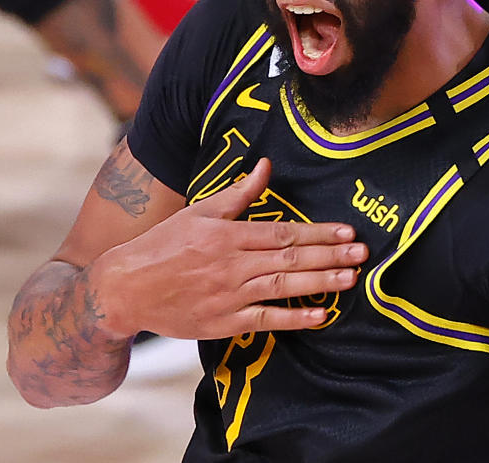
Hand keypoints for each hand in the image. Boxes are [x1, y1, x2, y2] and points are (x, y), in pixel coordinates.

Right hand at [89, 158, 367, 339]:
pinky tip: (320, 315)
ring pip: (283, 287)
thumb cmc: (164, 244)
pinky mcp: (223, 323)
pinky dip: (293, 318)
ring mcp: (228, 295)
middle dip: (330, 256)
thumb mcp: (200, 211)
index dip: (318, 232)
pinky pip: (265, 321)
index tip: (347, 231)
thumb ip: (238, 193)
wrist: (125, 288)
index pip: (283, 231)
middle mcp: (232, 264)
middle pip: (290, 258)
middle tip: (362, 254)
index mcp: (228, 234)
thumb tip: (266, 166)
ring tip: (350, 280)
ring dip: (320, 283)